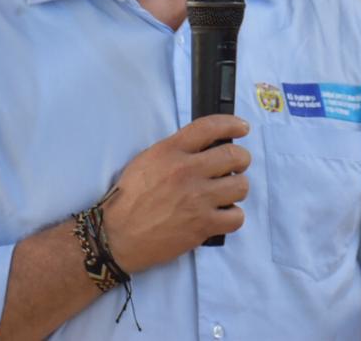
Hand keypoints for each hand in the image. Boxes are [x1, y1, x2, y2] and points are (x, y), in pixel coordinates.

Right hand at [102, 115, 250, 273]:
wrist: (118, 235)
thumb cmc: (129, 198)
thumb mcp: (147, 161)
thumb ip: (175, 150)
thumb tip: (205, 146)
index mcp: (170, 151)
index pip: (209, 127)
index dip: (232, 123)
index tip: (242, 128)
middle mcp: (187, 171)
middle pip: (234, 155)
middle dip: (241, 159)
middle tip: (237, 165)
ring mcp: (197, 199)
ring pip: (241, 186)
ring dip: (237, 188)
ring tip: (226, 193)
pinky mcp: (202, 225)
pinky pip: (236, 217)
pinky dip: (232, 216)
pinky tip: (222, 215)